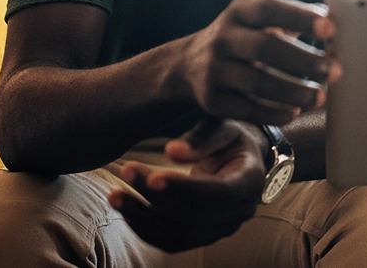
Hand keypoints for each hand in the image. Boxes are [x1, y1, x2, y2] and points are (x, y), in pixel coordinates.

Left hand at [108, 117, 266, 251]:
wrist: (238, 157)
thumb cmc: (229, 136)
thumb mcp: (222, 126)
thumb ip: (201, 138)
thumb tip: (171, 151)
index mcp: (251, 179)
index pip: (220, 192)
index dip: (186, 188)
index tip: (154, 175)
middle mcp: (241, 210)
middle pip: (194, 215)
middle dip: (156, 196)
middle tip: (127, 169)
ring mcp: (222, 228)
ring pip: (180, 234)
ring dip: (144, 217)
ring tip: (115, 194)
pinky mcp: (203, 236)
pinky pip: (172, 242)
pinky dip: (146, 229)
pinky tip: (126, 209)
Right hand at [181, 0, 339, 125]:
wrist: (192, 64)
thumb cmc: (246, 38)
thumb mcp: (263, 21)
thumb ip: (298, 20)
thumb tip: (338, 25)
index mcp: (240, 10)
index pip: (270, 9)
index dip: (300, 18)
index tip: (330, 28)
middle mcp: (223, 37)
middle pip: (265, 48)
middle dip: (303, 61)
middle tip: (334, 71)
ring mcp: (214, 69)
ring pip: (256, 82)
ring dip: (294, 92)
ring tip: (319, 97)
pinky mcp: (212, 100)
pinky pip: (246, 110)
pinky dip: (274, 113)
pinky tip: (294, 112)